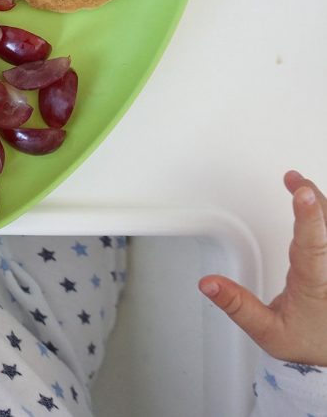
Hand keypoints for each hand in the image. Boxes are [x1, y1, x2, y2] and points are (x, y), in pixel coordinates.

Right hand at [199, 170, 326, 365]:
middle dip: (312, 198)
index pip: (312, 244)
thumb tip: (209, 283)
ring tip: (299, 183)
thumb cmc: (308, 344)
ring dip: (318, 200)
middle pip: (326, 224)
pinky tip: (315, 202)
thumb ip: (237, 305)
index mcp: (314, 282)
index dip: (307, 216)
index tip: (302, 192)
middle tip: (293, 179)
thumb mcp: (268, 332)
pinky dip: (322, 212)